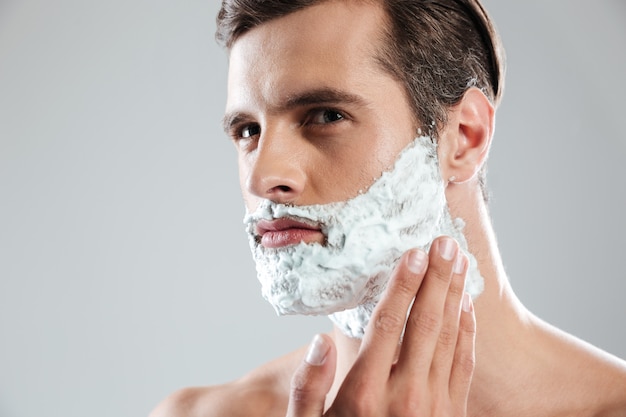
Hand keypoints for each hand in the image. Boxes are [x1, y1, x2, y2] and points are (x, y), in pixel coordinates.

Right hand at [286, 236, 475, 416]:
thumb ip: (308, 388)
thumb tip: (321, 341)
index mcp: (364, 395)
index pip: (387, 325)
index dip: (402, 285)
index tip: (414, 253)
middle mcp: (404, 396)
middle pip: (424, 323)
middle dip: (436, 279)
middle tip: (446, 242)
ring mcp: (434, 407)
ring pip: (449, 339)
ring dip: (455, 297)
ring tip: (459, 263)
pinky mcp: (452, 414)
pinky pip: (465, 365)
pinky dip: (467, 332)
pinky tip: (466, 307)